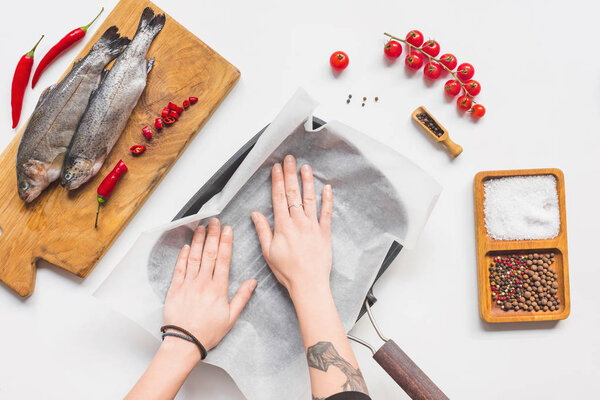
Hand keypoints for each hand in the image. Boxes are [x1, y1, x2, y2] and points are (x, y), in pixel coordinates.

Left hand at [163, 218, 256, 357]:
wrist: (184, 343)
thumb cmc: (208, 332)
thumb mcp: (231, 317)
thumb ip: (242, 297)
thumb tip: (253, 282)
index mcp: (218, 288)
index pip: (223, 259)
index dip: (225, 242)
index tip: (227, 230)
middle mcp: (203, 283)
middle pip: (209, 253)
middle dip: (212, 235)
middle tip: (214, 221)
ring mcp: (188, 284)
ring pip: (194, 257)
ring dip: (198, 241)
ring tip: (201, 227)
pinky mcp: (175, 289)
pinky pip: (179, 268)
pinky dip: (183, 256)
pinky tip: (186, 246)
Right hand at [251, 155, 332, 299]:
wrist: (309, 284)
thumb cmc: (288, 271)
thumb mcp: (268, 252)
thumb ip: (263, 231)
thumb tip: (255, 214)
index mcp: (283, 226)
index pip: (278, 198)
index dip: (277, 181)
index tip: (277, 168)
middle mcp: (298, 222)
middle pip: (293, 193)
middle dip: (290, 174)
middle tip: (290, 159)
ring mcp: (313, 226)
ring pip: (310, 199)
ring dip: (307, 182)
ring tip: (305, 167)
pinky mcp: (325, 232)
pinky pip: (326, 213)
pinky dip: (327, 200)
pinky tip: (327, 188)